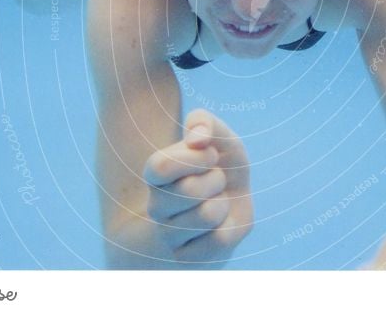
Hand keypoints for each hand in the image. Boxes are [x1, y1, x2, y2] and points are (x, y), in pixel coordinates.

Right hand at [143, 108, 253, 265]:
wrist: (230, 212)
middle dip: (216, 179)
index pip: (161, 166)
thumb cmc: (220, 170)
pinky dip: (231, 228)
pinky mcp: (190, 261)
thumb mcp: (219, 140)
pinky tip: (222, 226)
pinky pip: (219, 242)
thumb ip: (204, 123)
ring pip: (206, 216)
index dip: (195, 157)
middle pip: (190, 191)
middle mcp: (156, 208)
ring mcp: (170, 238)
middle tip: (217, 181)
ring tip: (219, 203)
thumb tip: (197, 138)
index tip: (209, 154)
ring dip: (224, 203)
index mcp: (155, 176)